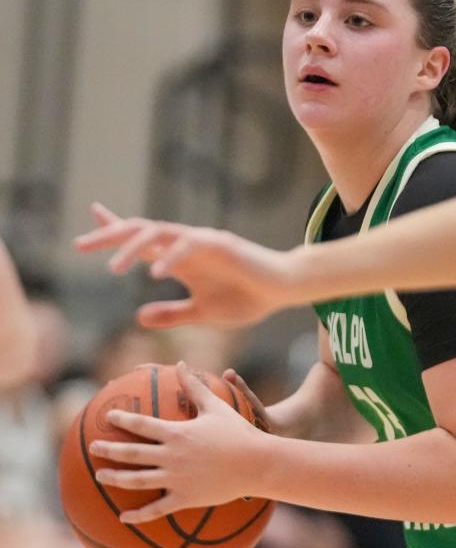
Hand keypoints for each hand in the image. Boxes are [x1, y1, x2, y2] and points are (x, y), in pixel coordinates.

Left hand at [74, 203, 292, 328]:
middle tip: (80, 246)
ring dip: (133, 246)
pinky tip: (154, 271)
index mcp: (180, 259)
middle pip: (140, 230)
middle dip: (109, 234)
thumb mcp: (202, 313)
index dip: (112, 234)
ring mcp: (203, 242)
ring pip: (159, 232)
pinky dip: (170, 256)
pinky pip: (189, 245)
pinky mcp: (221, 244)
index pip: (140, 241)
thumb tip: (138, 317)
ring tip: (112, 268)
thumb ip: (172, 314)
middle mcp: (186, 245)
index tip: (84, 236)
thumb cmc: (248, 298)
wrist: (283, 290)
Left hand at [88, 362, 268, 522]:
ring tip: (100, 477)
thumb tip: (180, 363)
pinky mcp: (184, 498)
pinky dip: (137, 515)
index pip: (141, 424)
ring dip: (115, 479)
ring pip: (137, 481)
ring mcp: (176, 479)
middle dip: (108, 450)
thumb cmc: (238, 432)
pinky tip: (123, 517)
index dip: (122, 419)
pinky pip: (155, 510)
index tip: (108, 417)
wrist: (256, 463)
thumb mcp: (216, 406)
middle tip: (94, 447)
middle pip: (131, 453)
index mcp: (177, 433)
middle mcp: (171, 456)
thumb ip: (195, 386)